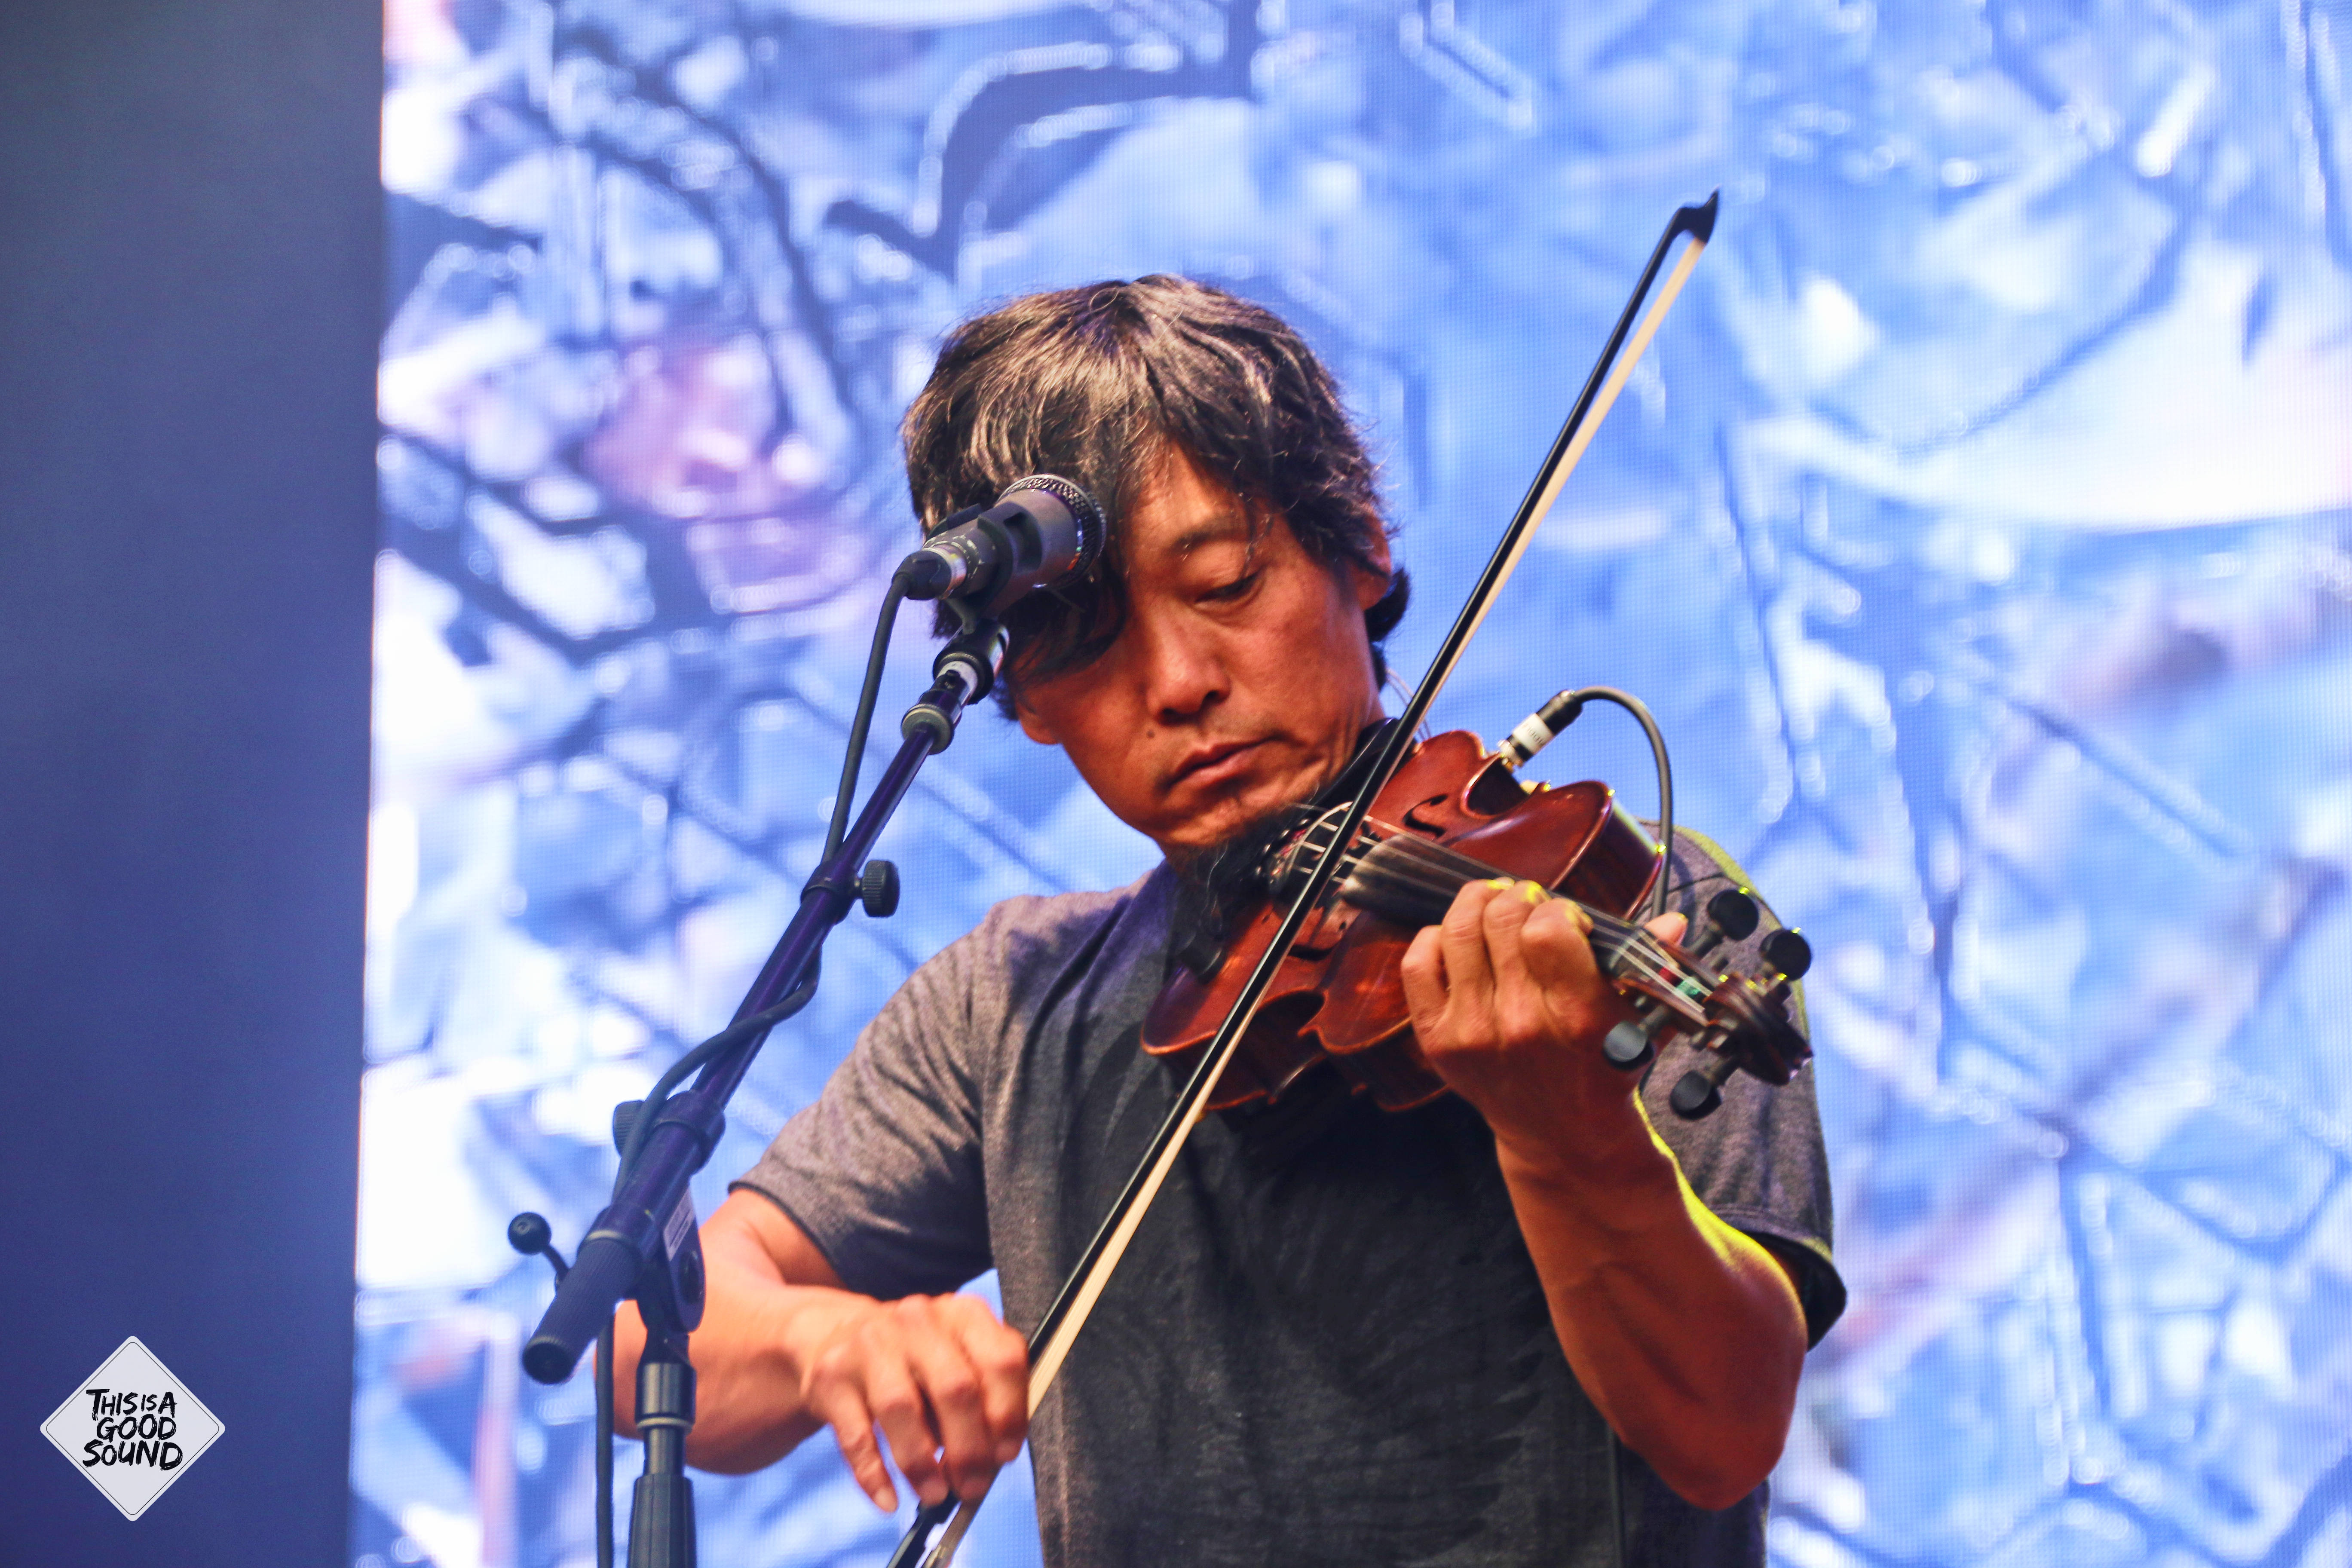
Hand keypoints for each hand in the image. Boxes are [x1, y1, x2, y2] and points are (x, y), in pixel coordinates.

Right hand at [791, 1290, 1029, 1511]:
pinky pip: (856, 1435)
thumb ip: (979, 1402)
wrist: (834, 1334)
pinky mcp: (831, 1375)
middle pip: (955, 1387)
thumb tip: (989, 1463)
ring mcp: (870, 1344)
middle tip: (972, 1487)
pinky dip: (874, 1475)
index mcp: (962, 1315)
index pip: (1001, 1359)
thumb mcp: (954, 1362)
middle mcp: (917, 1320)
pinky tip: (889, 1500)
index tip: (1006, 1455)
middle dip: (969, 1448)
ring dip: (922, 1462)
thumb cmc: (912, 1361)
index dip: (1009, 1413)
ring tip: (934, 1494)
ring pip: (901, 1407)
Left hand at [1398, 877, 1685, 1160]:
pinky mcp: (1437, 1040)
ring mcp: (1471, 1032)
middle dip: (1517, 897)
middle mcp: (1519, 1023)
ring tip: (1493, 904)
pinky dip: (1435, 939)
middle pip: (1501, 920)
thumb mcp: (1639, 1022)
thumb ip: (1653, 968)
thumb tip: (1673, 921)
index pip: (1548, 928)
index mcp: (1575, 1017)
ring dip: (1475, 904)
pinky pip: (1419, 965)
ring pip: (1458, 933)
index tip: (1565, 917)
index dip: (1556, 907)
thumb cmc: (1603, 1069)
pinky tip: (1459, 939)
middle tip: (1527, 902)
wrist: (1562, 1136)